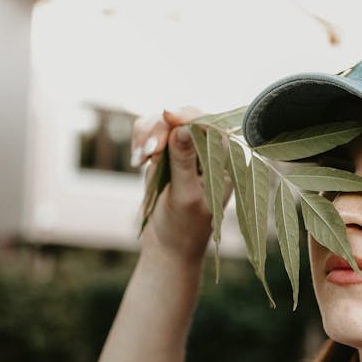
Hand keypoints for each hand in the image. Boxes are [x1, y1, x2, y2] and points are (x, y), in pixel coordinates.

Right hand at [132, 108, 230, 262]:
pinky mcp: (165, 153)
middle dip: (162, 128)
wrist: (168, 247)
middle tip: (148, 153)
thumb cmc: (184, 227)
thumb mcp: (185, 196)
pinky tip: (137, 162)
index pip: (211, 125)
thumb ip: (184, 162)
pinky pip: (150, 132)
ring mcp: (185, 149)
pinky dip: (140, 141)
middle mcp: (207, 150)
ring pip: (164, 121)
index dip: (189, 116)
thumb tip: (183, 129)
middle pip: (185, 116)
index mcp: (224, 161)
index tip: (166, 114)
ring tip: (139, 162)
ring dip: (147, 135)